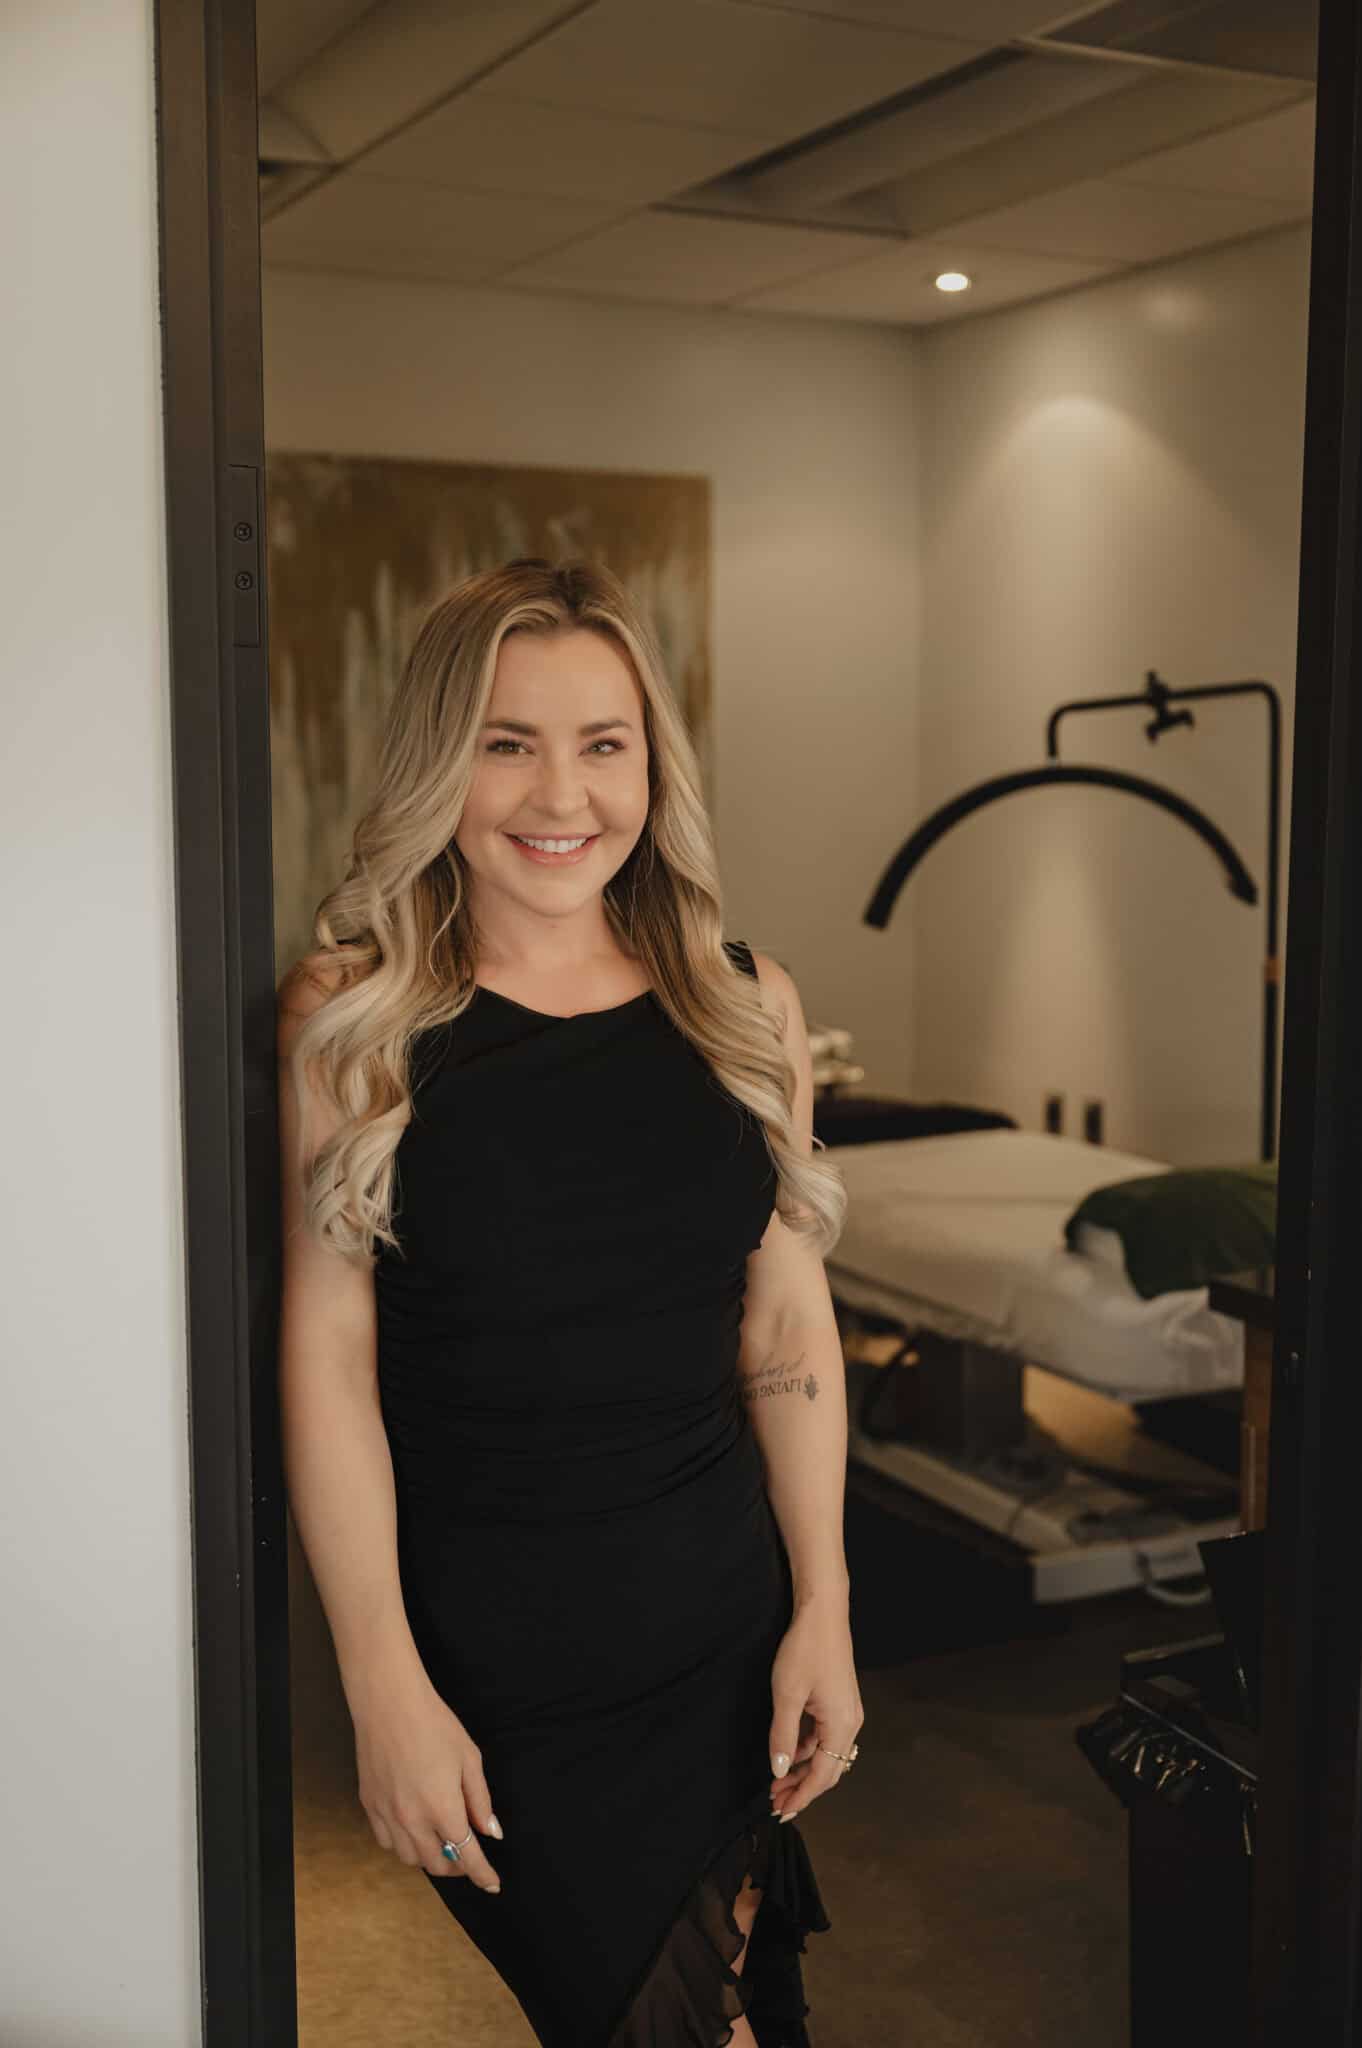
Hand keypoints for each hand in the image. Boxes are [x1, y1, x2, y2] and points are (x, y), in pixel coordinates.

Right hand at [350, 1671, 503, 1889]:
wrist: (389, 1703)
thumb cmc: (434, 1724)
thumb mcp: (469, 1759)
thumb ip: (480, 1800)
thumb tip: (491, 1832)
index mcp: (442, 1808)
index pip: (466, 1855)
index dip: (482, 1874)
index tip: (493, 1884)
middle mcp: (412, 1819)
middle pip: (437, 1864)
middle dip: (457, 1867)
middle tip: (469, 1856)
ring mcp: (387, 1814)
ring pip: (409, 1858)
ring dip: (429, 1858)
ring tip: (441, 1842)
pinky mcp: (369, 1805)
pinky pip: (387, 1841)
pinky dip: (403, 1844)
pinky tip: (413, 1829)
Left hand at [767, 1596, 862, 1823]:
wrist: (823, 1612)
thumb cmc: (805, 1650)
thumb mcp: (787, 1695)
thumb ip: (783, 1736)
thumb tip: (779, 1771)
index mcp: (841, 1726)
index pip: (823, 1776)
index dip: (802, 1797)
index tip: (781, 1812)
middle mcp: (851, 1723)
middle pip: (829, 1770)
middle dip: (802, 1788)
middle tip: (775, 1802)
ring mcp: (847, 1712)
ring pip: (826, 1754)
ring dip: (804, 1770)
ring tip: (777, 1781)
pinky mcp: (840, 1702)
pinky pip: (825, 1737)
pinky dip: (808, 1750)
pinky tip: (789, 1752)